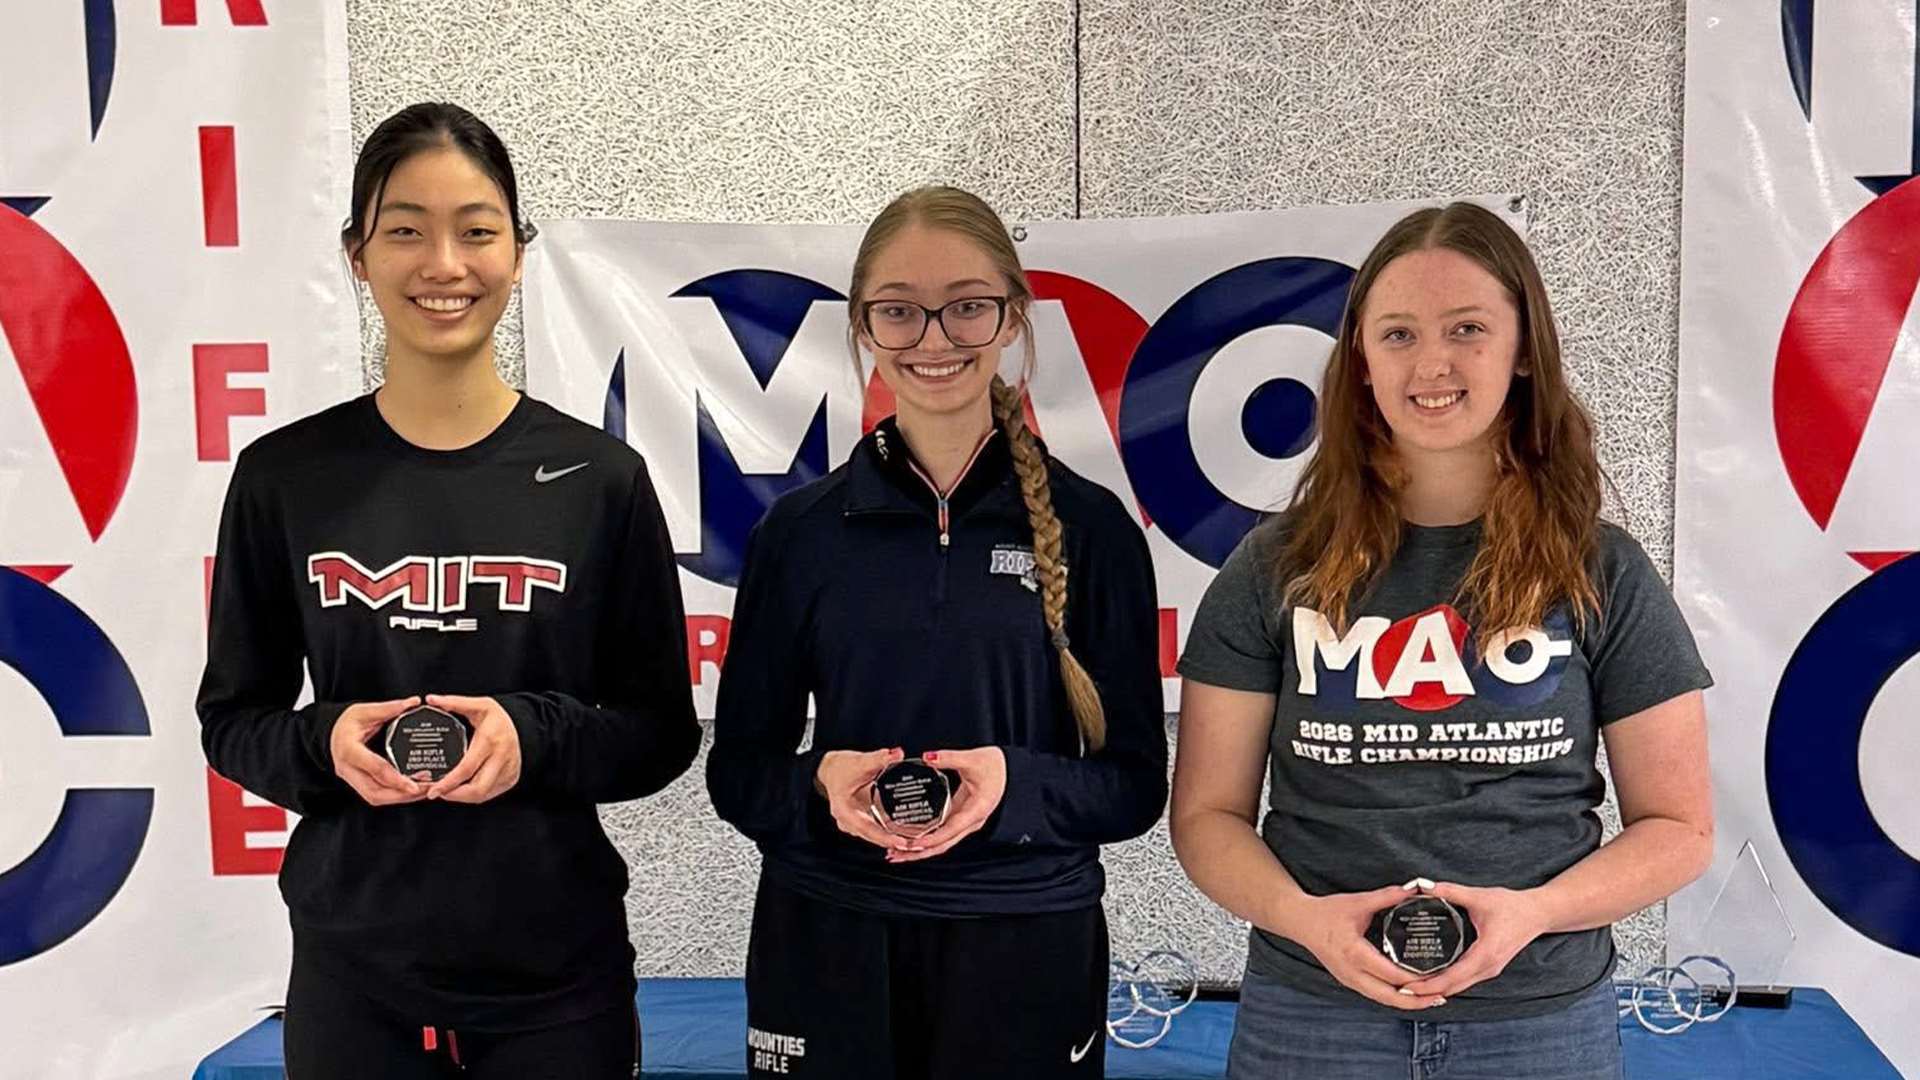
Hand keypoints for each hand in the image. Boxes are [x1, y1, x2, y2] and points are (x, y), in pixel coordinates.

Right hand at [329, 696, 426, 805]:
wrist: (330, 733)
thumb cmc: (345, 722)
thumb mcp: (364, 711)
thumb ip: (389, 708)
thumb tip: (413, 702)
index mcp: (349, 750)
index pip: (375, 768)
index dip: (396, 779)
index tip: (415, 785)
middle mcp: (348, 769)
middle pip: (375, 792)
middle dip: (402, 795)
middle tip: (427, 789)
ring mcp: (351, 779)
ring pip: (376, 798)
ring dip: (401, 798)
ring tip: (425, 790)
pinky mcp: (358, 784)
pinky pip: (376, 795)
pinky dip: (395, 795)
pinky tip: (413, 790)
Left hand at [422, 694, 522, 803]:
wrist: (525, 725)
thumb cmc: (500, 717)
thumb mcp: (479, 705)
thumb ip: (454, 702)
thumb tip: (432, 699)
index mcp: (489, 741)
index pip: (466, 769)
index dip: (448, 783)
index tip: (434, 790)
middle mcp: (500, 759)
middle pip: (476, 789)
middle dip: (454, 796)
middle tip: (437, 793)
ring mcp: (507, 771)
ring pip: (482, 795)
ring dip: (462, 797)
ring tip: (447, 791)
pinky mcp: (510, 779)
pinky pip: (489, 794)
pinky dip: (474, 794)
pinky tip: (463, 789)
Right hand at [816, 748, 911, 850]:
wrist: (830, 770)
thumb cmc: (840, 768)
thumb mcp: (859, 762)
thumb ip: (879, 758)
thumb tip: (897, 754)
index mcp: (844, 811)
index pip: (867, 828)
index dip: (885, 837)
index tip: (902, 842)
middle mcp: (848, 822)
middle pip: (873, 837)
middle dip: (894, 843)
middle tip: (916, 846)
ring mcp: (854, 824)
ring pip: (875, 836)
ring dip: (893, 841)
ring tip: (915, 844)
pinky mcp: (861, 821)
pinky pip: (876, 831)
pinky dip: (890, 834)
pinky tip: (906, 836)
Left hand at [886, 747, 1006, 863]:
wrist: (1009, 771)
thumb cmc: (996, 767)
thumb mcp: (972, 760)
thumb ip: (949, 758)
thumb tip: (928, 757)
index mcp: (976, 810)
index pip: (951, 829)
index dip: (932, 838)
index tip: (914, 843)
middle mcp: (971, 822)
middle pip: (943, 844)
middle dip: (919, 852)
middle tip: (896, 854)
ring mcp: (965, 823)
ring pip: (942, 843)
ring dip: (920, 851)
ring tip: (896, 854)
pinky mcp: (960, 819)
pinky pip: (942, 835)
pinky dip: (926, 841)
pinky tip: (910, 842)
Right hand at [1285, 883, 1446, 1010]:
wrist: (1300, 922)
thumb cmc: (1326, 912)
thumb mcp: (1357, 902)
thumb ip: (1386, 897)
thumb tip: (1412, 890)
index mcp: (1356, 953)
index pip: (1391, 974)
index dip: (1416, 980)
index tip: (1438, 977)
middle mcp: (1352, 972)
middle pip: (1390, 997)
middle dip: (1417, 1000)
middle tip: (1442, 997)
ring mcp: (1349, 980)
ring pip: (1383, 1000)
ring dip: (1407, 1002)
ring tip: (1432, 999)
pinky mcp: (1349, 981)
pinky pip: (1376, 995)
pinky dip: (1394, 997)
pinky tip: (1410, 994)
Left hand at [1397, 882, 1549, 998]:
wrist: (1538, 914)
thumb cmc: (1512, 906)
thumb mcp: (1479, 896)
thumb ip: (1450, 891)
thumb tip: (1423, 886)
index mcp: (1485, 953)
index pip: (1453, 977)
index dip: (1429, 985)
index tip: (1408, 987)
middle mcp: (1488, 967)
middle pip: (1453, 988)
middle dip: (1427, 992)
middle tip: (1400, 989)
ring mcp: (1490, 970)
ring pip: (1459, 987)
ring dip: (1436, 989)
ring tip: (1410, 987)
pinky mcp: (1489, 967)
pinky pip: (1465, 981)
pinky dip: (1448, 983)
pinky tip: (1431, 978)